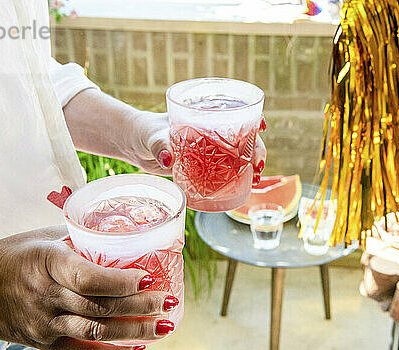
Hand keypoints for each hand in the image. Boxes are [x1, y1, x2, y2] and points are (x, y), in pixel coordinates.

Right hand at [0, 226, 177, 349]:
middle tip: (169, 302)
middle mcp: (46, 296)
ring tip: (163, 328)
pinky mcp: (43, 342)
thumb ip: (80, 239)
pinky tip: (134, 349)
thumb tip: (120, 238)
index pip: (89, 277)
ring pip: (96, 332)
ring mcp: (44, 323)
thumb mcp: (43, 237)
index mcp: (47, 263)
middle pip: (101, 307)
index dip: (122, 281)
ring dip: (134, 332)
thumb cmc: (11, 255)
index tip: (149, 277)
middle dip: (141, 307)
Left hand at [132, 111, 267, 178]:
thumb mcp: (153, 136)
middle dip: (255, 148)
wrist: (137, 146)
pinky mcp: (205, 166)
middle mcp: (212, 132)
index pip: (235, 113)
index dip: (252, 118)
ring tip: (257, 178)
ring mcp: (210, 149)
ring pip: (238, 155)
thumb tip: (167, 159)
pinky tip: (246, 186)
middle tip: (257, 164)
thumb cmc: (146, 132)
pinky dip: (238, 177)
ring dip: (251, 165)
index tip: (260, 126)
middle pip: (242, 137)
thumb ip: (160, 146)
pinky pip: (226, 170)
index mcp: (204, 116)